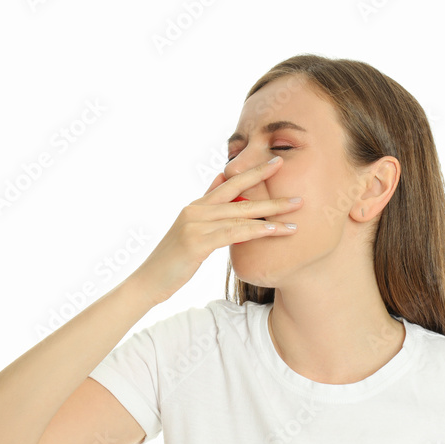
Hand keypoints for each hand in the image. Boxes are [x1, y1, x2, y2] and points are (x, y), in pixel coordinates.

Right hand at [133, 157, 301, 303]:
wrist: (148, 282)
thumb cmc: (173, 262)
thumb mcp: (191, 233)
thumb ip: (207, 212)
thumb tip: (220, 185)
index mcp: (196, 207)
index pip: (228, 183)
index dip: (252, 171)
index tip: (275, 161)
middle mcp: (195, 210)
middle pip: (237, 192)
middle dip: (265, 180)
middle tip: (288, 169)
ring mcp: (195, 224)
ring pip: (240, 213)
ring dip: (271, 211)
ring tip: (296, 210)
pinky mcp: (196, 242)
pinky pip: (233, 233)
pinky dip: (256, 230)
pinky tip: (274, 229)